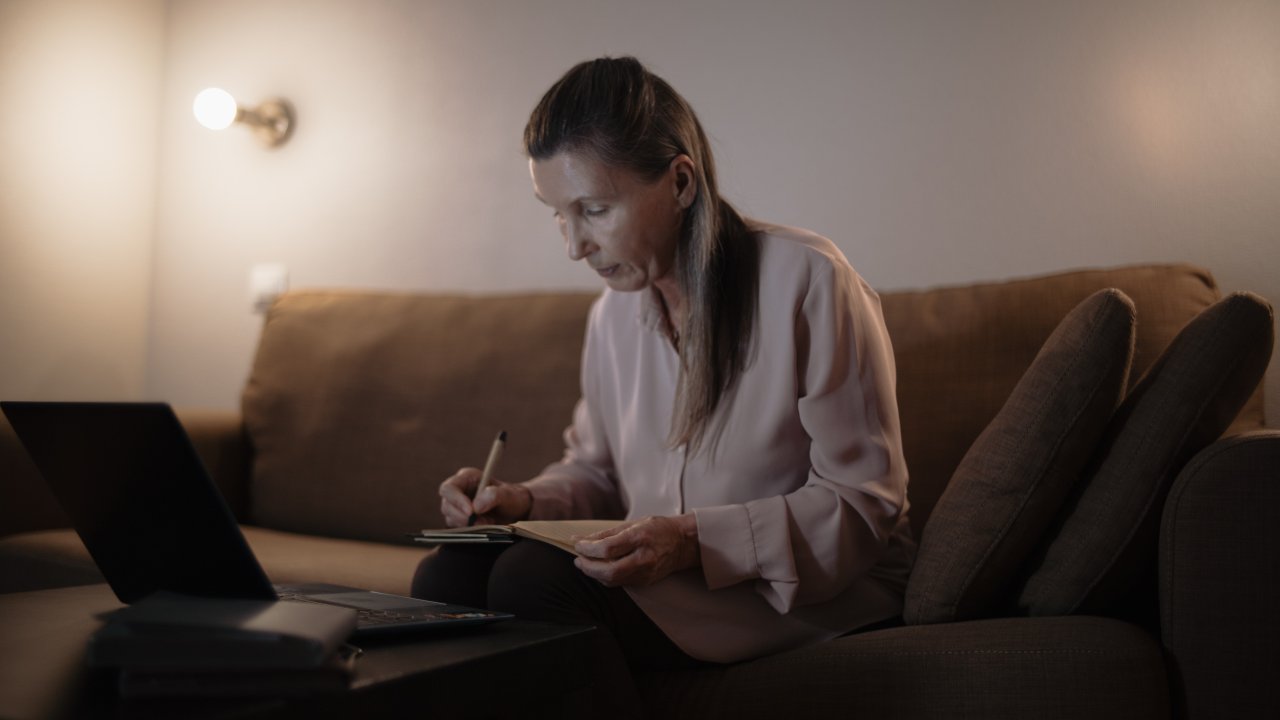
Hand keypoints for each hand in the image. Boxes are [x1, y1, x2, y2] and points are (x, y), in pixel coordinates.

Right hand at [438, 468, 532, 526]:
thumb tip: (476, 506)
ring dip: (468, 525)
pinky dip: (469, 530)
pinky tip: (484, 527)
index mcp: (467, 477)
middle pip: (447, 505)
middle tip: (484, 522)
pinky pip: (457, 528)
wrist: (516, 510)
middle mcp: (459, 491)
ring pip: (450, 518)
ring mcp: (457, 506)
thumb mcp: (508, 495)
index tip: (471, 512)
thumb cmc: (512, 498)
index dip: (456, 500)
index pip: (449, 488)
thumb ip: (494, 495)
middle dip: (463, 517)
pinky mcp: (460, 520)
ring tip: (489, 523)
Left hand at [572, 514, 699, 586]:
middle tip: (578, 559)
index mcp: (640, 538)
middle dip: (588, 567)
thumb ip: (606, 533)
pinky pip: (620, 583)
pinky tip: (600, 568)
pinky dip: (606, 577)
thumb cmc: (657, 529)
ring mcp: (645, 573)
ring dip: (594, 573)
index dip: (588, 548)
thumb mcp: (632, 523)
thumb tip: (580, 539)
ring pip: (612, 580)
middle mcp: (643, 558)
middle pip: (609, 571)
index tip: (577, 544)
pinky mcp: (645, 581)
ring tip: (585, 563)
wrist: (683, 543)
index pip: (607, 548)